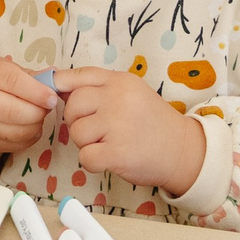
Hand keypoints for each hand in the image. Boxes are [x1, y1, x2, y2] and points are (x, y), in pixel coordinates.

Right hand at [0, 56, 57, 154]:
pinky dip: (27, 138)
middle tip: (46, 107)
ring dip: (34, 126)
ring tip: (37, 116)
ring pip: (14, 132)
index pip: (11, 82)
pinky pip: (12, 145)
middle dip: (37, 112)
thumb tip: (56, 77)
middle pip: (12, 111)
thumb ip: (28, 74)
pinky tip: (29, 128)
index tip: (52, 97)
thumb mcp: (1, 67)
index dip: (36, 91)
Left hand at [57, 69, 205, 196]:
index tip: (59, 99)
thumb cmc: (151, 122)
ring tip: (108, 143)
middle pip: (72, 107)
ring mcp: (118, 125)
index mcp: (119, 81)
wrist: (183, 150)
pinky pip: (85, 157)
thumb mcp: (130, 93)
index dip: (60, 88)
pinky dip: (92, 162)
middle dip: (77, 121)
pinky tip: (109, 158)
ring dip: (86, 143)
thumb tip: (56, 88)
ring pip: (76, 133)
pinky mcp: (118, 152)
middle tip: (96, 130)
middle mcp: (118, 98)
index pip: (75, 77)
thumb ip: (99, 88)